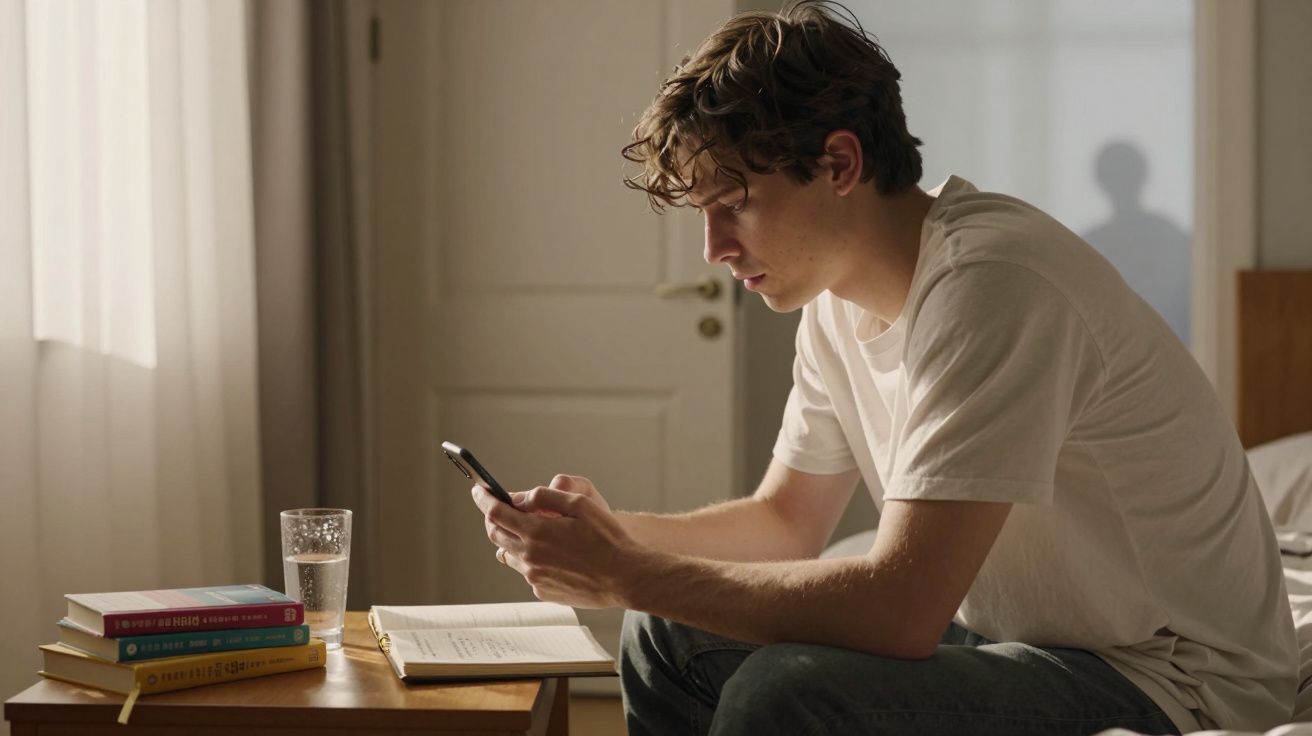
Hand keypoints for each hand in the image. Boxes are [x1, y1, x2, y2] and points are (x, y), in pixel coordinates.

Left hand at [472, 476, 636, 608]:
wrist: (626, 577)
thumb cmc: (607, 539)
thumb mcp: (580, 504)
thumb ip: (545, 497)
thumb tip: (518, 498)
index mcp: (537, 532)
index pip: (496, 513)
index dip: (484, 499)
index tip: (478, 491)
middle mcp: (530, 557)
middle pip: (496, 534)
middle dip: (493, 518)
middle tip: (499, 508)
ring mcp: (535, 577)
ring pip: (510, 554)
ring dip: (514, 539)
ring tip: (535, 532)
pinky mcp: (543, 591)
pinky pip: (528, 571)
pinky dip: (532, 559)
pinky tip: (554, 555)